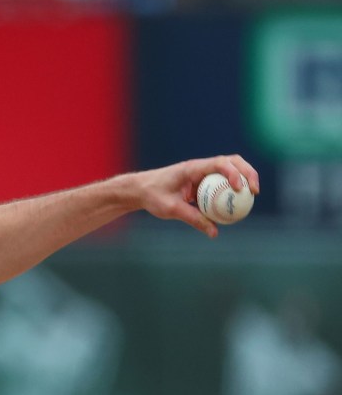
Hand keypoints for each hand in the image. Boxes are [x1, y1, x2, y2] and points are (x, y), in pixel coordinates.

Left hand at [136, 154, 258, 237]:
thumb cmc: (152, 196)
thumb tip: (215, 232)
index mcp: (193, 168)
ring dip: (243, 180)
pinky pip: (220, 184)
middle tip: (255, 191)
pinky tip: (237, 206)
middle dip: (248, 173)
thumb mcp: (171, 209)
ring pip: (229, 171)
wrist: (140, 190)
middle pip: (232, 162)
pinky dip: (231, 191)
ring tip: (252, 197)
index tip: (240, 188)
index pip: (220, 163)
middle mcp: (200, 167)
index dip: (234, 173)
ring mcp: (202, 173)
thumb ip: (193, 219)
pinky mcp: (202, 182)